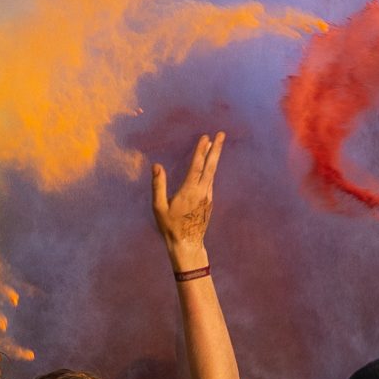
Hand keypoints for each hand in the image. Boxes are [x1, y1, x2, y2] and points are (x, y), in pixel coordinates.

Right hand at [152, 133, 223, 262]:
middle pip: (211, 166)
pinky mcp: (210, 202)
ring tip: (215, 145)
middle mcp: (202, 192)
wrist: (187, 244)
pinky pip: (211, 181)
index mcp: (190, 191)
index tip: (205, 137)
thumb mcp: (159, 207)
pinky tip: (209, 166)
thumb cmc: (170, 226)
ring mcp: (208, 197)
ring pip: (212, 173)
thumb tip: (156, 166)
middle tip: (222, 134)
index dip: (201, 151)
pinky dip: (211, 170)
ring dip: (214, 158)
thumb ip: (158, 186)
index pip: (197, 166)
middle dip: (216, 149)